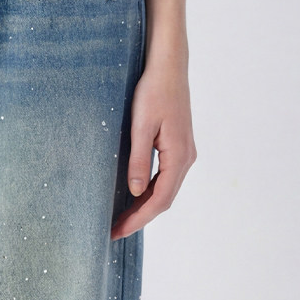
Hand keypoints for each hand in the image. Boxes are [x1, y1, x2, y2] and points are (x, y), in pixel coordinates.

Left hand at [110, 57, 196, 237]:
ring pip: (166, 190)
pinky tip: (134, 195)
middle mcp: (186, 158)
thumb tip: (136, 192)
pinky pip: (166, 177)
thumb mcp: (141, 126)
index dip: (138, 219)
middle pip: (164, 199)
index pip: (159, 200)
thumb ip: (139, 160)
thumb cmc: (153, 92)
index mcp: (179, 156)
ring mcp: (184, 153)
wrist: (169, 67)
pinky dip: (150, 191)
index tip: (117, 231)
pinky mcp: (178, 146)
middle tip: (114, 231)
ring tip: (121, 218)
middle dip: (140, 218)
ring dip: (145, 207)